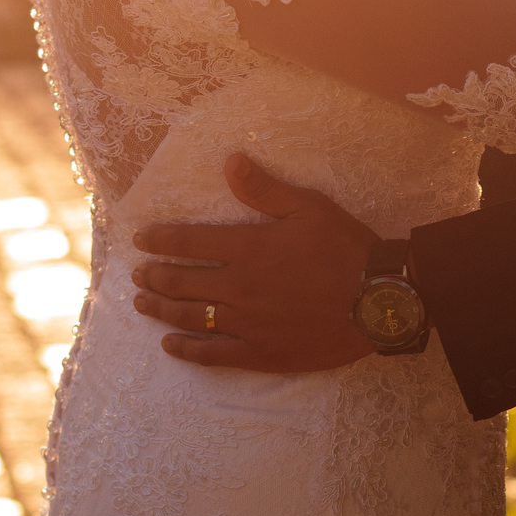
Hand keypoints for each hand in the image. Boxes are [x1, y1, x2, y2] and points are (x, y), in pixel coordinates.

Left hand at [131, 154, 376, 371]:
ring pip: (189, 317)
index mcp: (247, 249)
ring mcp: (246, 323)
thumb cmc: (346, 250)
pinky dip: (187, 350)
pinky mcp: (260, 352)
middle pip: (182, 282)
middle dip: (154, 276)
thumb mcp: (309, 207)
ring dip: (161, 309)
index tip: (140, 240)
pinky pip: (213, 354)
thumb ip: (264, 188)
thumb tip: (229, 161)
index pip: (188, 243)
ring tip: (142, 303)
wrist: (378, 302)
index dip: (159, 240)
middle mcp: (237, 287)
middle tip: (137, 274)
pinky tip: (169, 346)